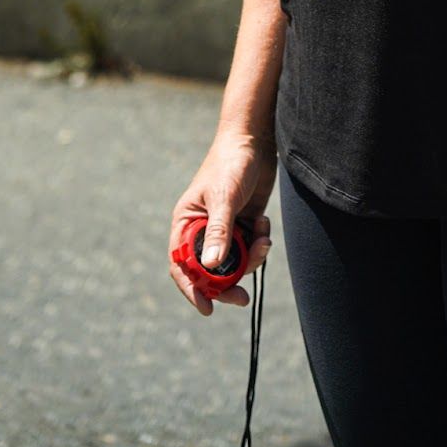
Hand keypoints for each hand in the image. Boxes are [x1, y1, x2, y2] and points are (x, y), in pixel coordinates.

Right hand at [168, 132, 276, 313]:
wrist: (255, 139)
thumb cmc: (231, 163)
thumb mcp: (224, 198)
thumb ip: (219, 232)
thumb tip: (212, 267)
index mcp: (187, 223)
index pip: (182, 264)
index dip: (191, 288)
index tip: (207, 307)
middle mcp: (203, 229)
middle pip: (210, 270)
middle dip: (226, 284)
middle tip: (242, 298)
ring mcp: (225, 227)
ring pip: (235, 261)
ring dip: (250, 259)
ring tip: (263, 241)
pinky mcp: (244, 223)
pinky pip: (251, 247)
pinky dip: (259, 243)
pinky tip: (264, 224)